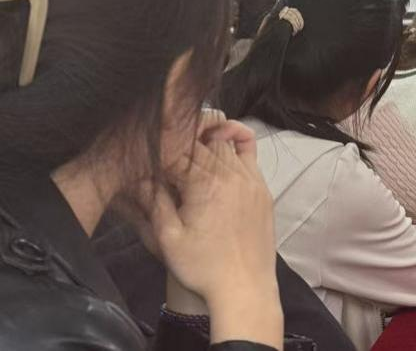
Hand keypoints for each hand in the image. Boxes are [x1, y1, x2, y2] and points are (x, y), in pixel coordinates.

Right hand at [152, 126, 282, 345]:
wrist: (244, 286)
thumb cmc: (202, 266)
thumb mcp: (167, 238)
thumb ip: (155, 200)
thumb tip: (141, 175)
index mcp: (205, 184)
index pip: (180, 149)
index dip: (164, 149)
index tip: (154, 156)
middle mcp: (231, 175)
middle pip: (205, 140)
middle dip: (185, 142)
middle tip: (170, 151)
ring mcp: (251, 179)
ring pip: (227, 143)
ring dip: (208, 141)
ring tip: (191, 148)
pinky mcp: (262, 188)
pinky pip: (250, 153)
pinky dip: (237, 142)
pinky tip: (225, 145)